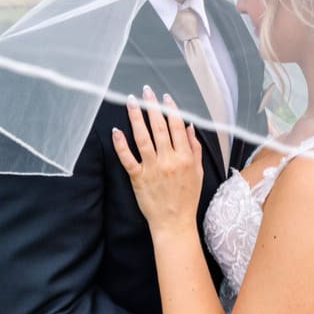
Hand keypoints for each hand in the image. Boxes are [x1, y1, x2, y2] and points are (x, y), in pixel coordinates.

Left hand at [110, 85, 203, 233]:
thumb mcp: (197, 172)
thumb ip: (194, 148)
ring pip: (143, 138)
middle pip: (159, 127)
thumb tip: (189, 126)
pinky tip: (116, 131)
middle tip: (146, 91)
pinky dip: (121, 144)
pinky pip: (128, 158)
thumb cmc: (187, 198)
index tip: (164, 97)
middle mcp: (169, 160)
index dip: (171, 109)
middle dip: (152, 106)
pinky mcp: (138, 178)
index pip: (177, 127)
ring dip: (136, 117)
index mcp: (185, 157)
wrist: (174, 223)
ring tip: (131, 102)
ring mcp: (152, 168)